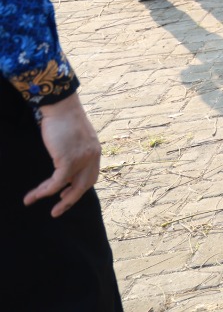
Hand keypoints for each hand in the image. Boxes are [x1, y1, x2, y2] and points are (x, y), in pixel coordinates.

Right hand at [24, 94, 101, 217]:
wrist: (61, 106)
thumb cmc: (63, 119)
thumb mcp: (74, 137)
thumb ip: (74, 150)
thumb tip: (63, 161)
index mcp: (95, 151)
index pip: (91, 175)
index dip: (80, 187)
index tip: (67, 194)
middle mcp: (92, 156)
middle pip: (85, 185)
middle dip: (71, 199)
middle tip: (57, 210)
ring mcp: (82, 159)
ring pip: (70, 187)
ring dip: (53, 199)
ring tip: (33, 201)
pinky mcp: (68, 159)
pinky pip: (57, 182)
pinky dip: (45, 191)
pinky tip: (34, 195)